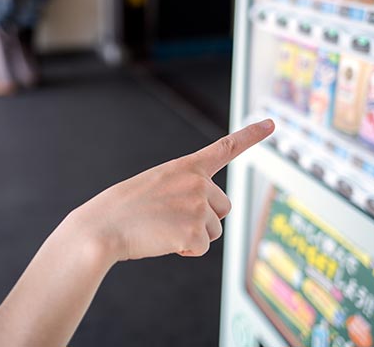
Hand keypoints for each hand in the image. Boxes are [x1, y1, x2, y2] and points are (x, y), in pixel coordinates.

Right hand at [68, 119, 274, 261]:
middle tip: (172, 218)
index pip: (226, 147)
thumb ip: (186, 189)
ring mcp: (198, 206)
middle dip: (205, 218)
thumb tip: (207, 215)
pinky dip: (186, 250)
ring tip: (164, 228)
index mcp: (187, 167)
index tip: (272, 124)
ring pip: (215, 230)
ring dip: (195, 235)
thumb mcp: (158, 184)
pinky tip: (163, 242)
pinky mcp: (195, 231)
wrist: (102, 227)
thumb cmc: (126, 207)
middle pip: (224, 207)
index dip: (251, 135)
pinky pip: (203, 247)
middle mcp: (198, 182)